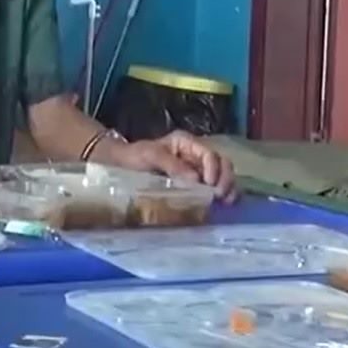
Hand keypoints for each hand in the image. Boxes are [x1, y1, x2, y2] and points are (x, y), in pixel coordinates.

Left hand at [100, 130, 236, 199]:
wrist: (119, 165)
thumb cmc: (134, 157)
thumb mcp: (150, 156)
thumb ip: (172, 165)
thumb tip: (196, 180)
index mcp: (187, 143)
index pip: (209, 154)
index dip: (214, 169)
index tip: (210, 185)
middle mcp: (196, 155)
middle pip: (222, 164)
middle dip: (225, 179)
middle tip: (221, 196)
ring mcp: (197, 170)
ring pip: (222, 175)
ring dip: (228, 187)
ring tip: (226, 202)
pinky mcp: (195, 184)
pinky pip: (214, 187)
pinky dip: (222, 194)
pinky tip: (225, 204)